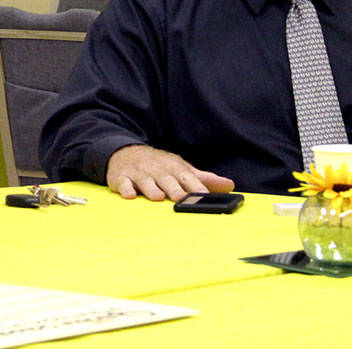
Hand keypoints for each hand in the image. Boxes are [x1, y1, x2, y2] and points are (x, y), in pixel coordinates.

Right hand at [106, 144, 234, 201]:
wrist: (127, 152)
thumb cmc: (160, 167)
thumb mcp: (182, 170)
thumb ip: (204, 180)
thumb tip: (230, 185)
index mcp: (174, 168)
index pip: (187, 178)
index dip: (196, 187)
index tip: (205, 196)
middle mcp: (158, 170)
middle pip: (167, 179)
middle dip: (174, 188)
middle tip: (181, 198)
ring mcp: (139, 173)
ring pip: (146, 181)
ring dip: (151, 188)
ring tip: (157, 197)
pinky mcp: (121, 177)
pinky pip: (123, 183)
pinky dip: (126, 188)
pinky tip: (130, 195)